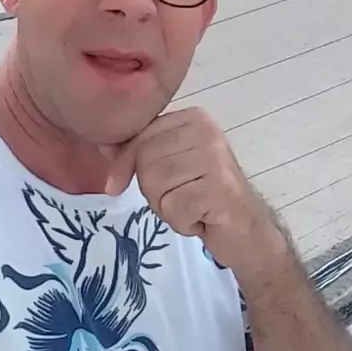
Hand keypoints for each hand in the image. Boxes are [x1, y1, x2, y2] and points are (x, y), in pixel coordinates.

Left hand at [103, 107, 287, 285]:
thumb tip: (102, 144)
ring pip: (155, 183)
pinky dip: (182, 222)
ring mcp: (215, 157)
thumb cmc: (205, 196)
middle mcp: (205, 130)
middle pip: (145, 159)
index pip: (140, 135)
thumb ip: (138, 152)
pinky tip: (202, 218)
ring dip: (167, 207)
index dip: (125, 162)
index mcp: (192, 118)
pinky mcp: (220, 187)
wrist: (249, 232)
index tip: (118, 183)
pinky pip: (173, 206)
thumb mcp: (168, 167)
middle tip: (179, 198)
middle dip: (153, 190)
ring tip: (191, 207)